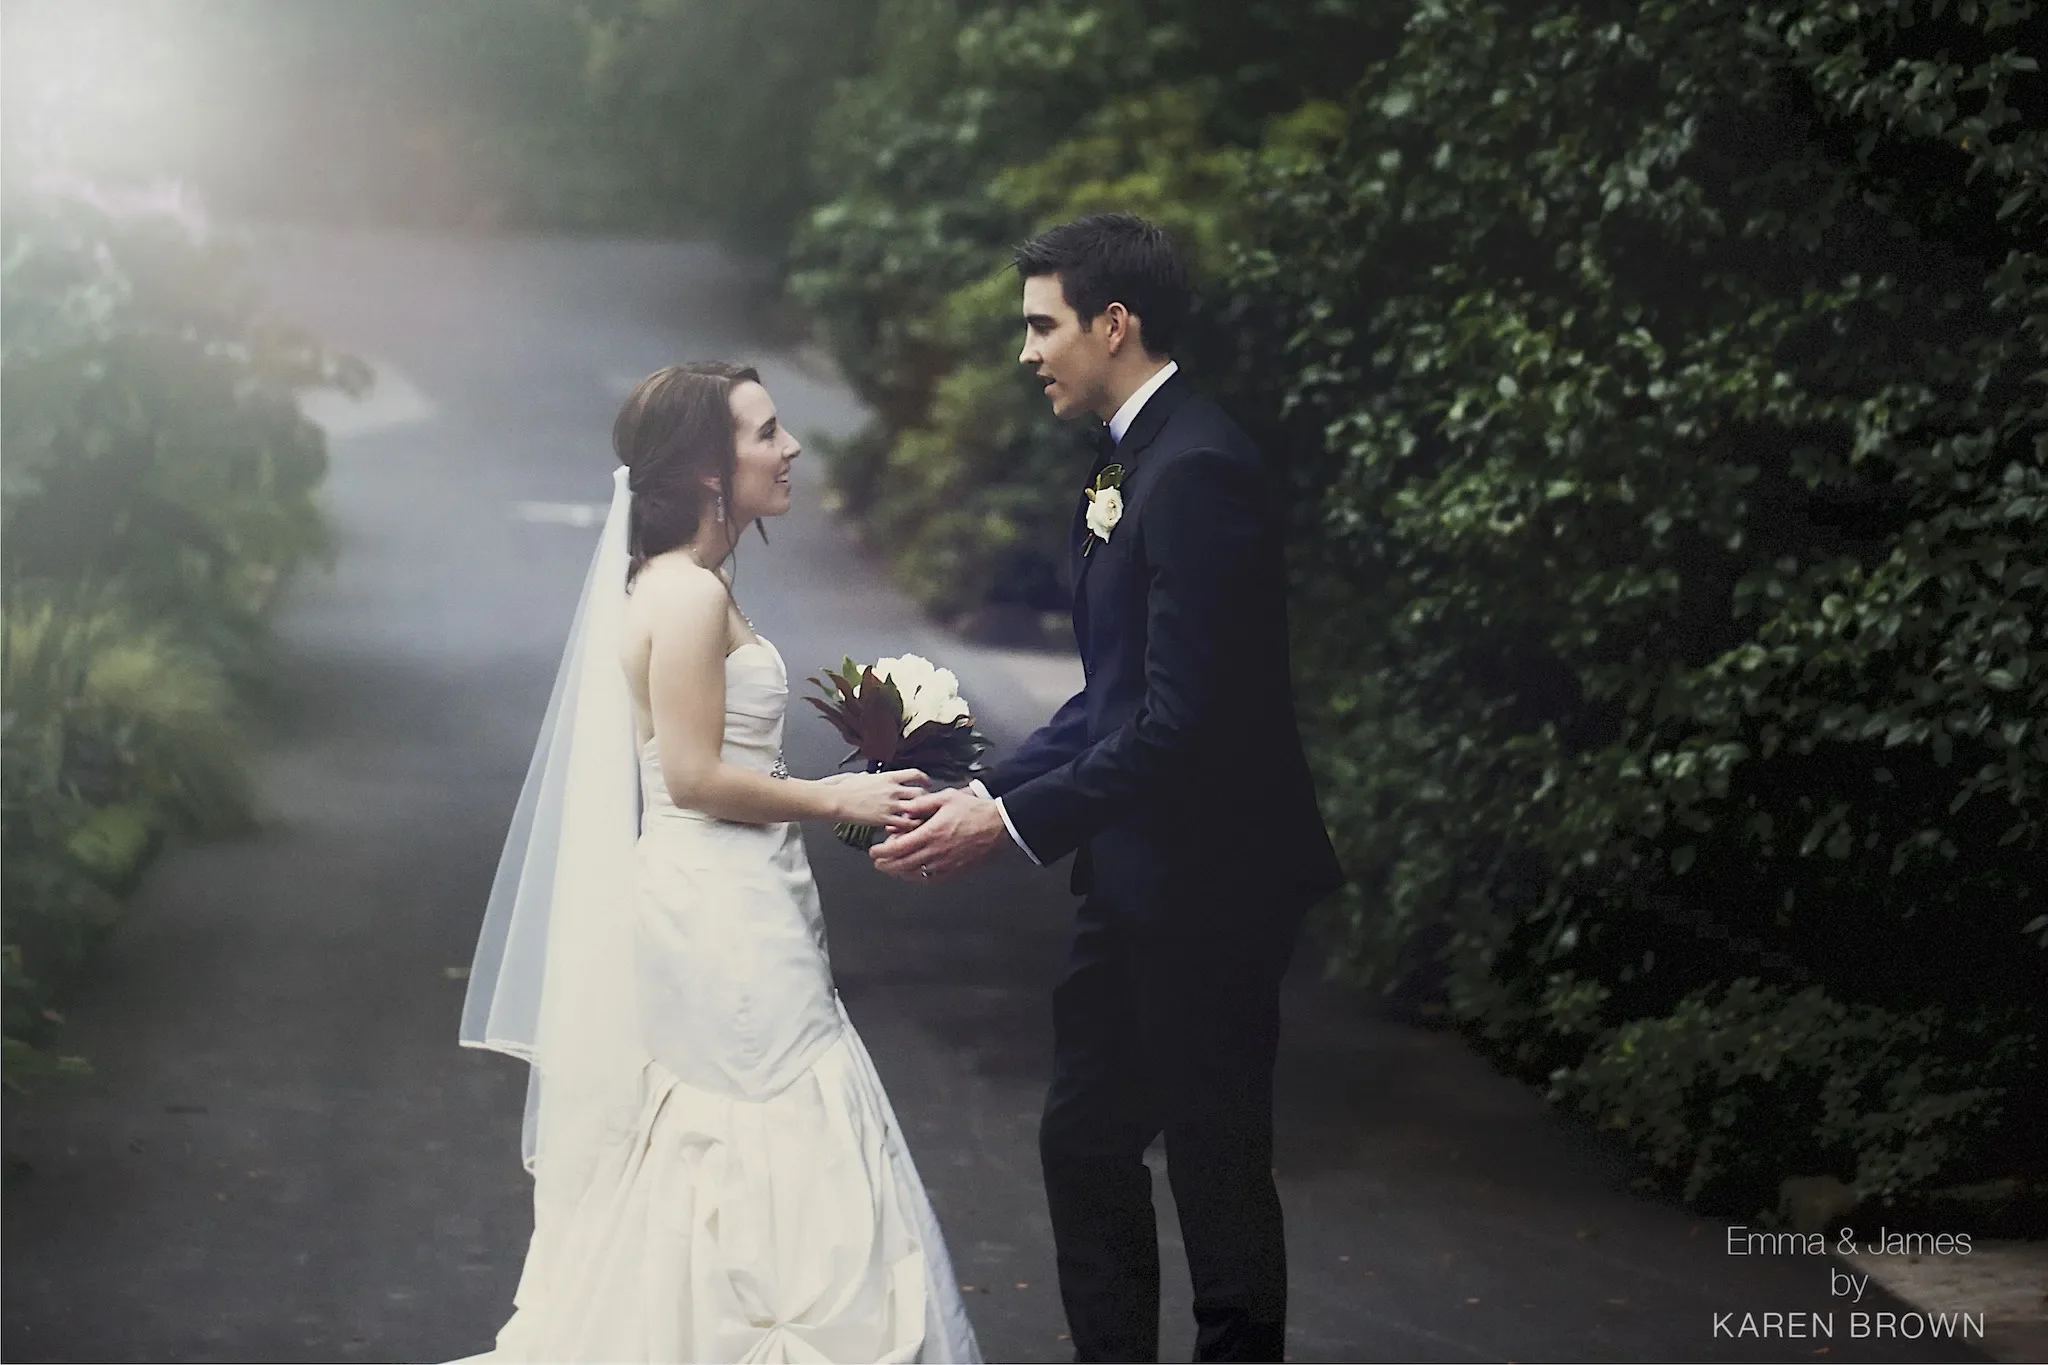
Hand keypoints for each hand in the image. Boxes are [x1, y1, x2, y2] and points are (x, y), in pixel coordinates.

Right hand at [828, 768, 928, 830]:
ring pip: (917, 808)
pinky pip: (905, 823)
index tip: (927, 783)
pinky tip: (906, 829)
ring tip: (919, 819)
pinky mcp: (885, 818)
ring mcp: (890, 804)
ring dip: (920, 814)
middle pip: (920, 792)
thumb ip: (872, 777)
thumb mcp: (861, 776)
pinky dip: (909, 827)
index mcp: (888, 777)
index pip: (915, 774)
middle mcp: (893, 789)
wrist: (836, 800)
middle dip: (926, 799)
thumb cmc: (844, 788)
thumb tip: (872, 777)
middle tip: (926, 804)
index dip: (924, 779)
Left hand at [871, 786, 1008, 882]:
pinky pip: (932, 879)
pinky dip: (918, 878)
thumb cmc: (974, 811)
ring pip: (915, 874)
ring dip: (899, 873)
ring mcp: (945, 864)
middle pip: (902, 865)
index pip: (898, 848)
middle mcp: (935, 852)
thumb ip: (922, 804)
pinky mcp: (954, 870)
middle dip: (886, 865)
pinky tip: (914, 875)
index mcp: (931, 833)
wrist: (998, 826)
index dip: (882, 852)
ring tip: (891, 869)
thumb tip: (904, 809)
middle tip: (878, 863)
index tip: (873, 851)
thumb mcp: (946, 798)